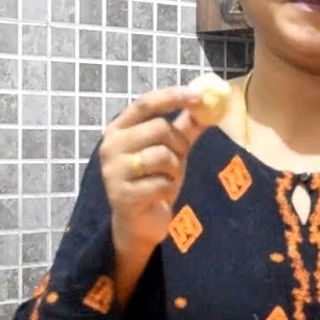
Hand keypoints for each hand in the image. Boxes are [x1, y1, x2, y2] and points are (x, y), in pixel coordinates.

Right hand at [100, 86, 209, 254]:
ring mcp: (113, 172)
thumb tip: (209, 105)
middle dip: (179, 144)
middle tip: (179, 158)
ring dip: (175, 169)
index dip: (172, 97)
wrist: (138, 222)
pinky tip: (160, 196)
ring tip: (167, 179)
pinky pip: (161, 183)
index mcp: (119, 129)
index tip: (199, 96)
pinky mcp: (122, 196)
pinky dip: (169, 189)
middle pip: (159, 128)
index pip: (145, 104)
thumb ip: (185, 128)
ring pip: (162, 156)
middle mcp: (111, 147)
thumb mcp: (170, 150)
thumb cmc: (153, 180)